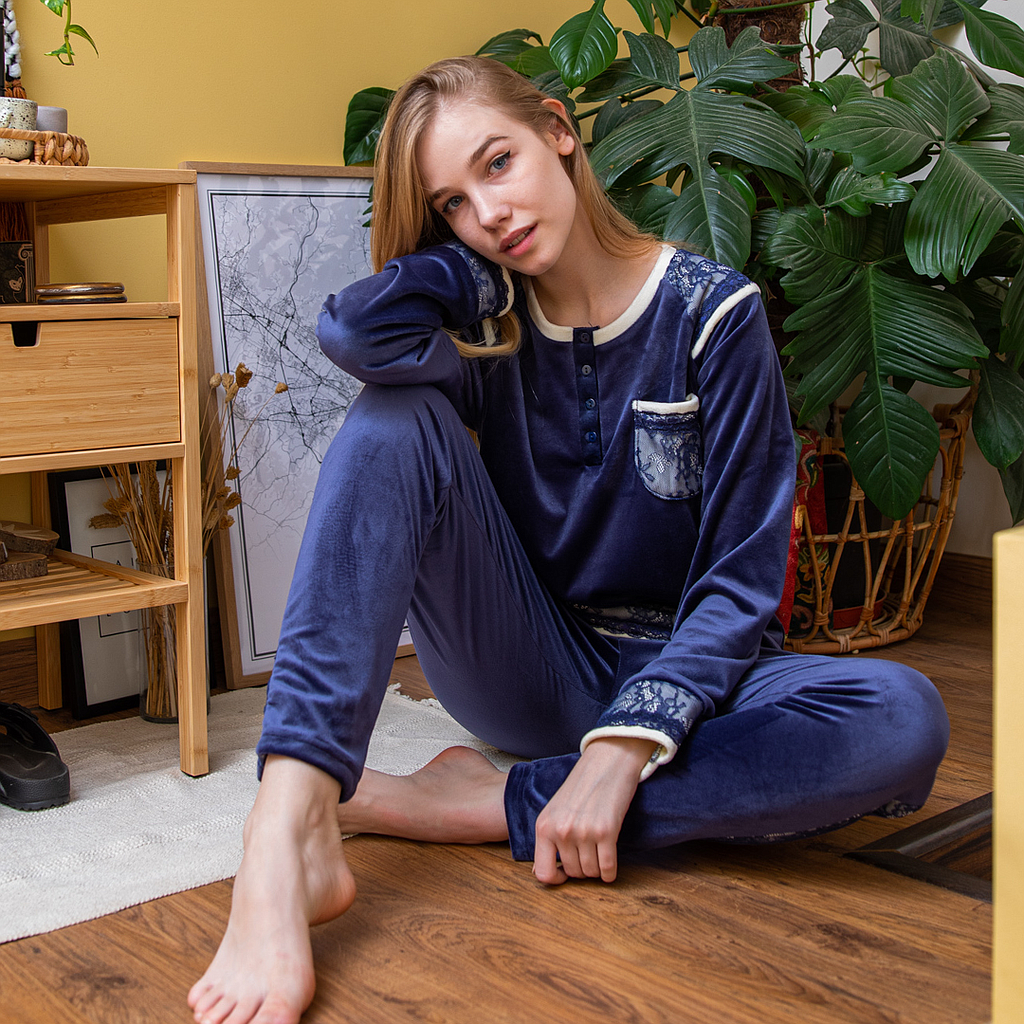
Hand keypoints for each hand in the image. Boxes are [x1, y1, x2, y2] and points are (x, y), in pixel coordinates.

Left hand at [532, 736, 656, 885]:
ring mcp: (583, 832)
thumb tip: (542, 875)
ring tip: (599, 850)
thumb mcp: (555, 810)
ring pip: (591, 872)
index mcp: (544, 826)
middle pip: (573, 873)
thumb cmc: (582, 786)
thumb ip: (548, 838)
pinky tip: (610, 863)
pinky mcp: (606, 831)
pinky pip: (608, 869)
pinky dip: (610, 872)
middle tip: (589, 851)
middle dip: (582, 868)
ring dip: (597, 868)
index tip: (565, 875)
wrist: (607, 761)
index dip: (556, 880)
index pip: (543, 873)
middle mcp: (561, 831)